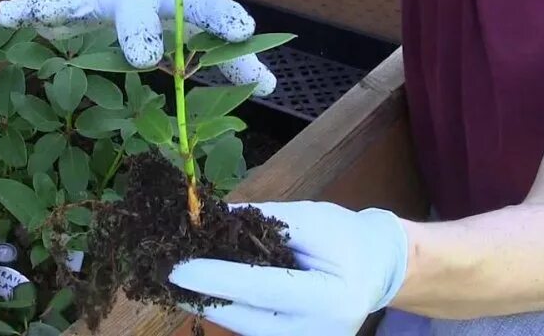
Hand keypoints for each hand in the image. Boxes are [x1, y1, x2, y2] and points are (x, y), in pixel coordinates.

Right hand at [0, 0, 277, 94]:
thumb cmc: (160, 0)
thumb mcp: (194, 22)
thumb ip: (231, 59)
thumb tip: (272, 90)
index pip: (204, 7)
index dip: (221, 18)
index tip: (242, 30)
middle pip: (139, 11)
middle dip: (140, 30)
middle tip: (143, 54)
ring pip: (82, 0)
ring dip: (67, 7)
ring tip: (53, 12)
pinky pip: (37, 2)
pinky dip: (24, 8)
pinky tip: (9, 16)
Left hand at [168, 201, 408, 334]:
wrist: (379, 266)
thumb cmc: (345, 236)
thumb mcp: (308, 218)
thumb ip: (260, 222)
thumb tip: (209, 220)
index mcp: (329, 299)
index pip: (259, 289)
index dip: (214, 277)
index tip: (176, 267)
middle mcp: (317, 333)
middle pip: (244, 319)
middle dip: (201, 297)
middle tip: (165, 275)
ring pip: (244, 328)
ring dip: (210, 304)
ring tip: (178, 280)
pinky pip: (253, 328)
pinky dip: (228, 308)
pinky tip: (204, 290)